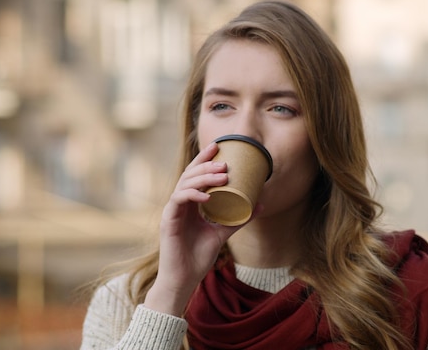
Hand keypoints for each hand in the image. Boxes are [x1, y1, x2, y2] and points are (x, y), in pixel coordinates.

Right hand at [144, 142, 241, 315]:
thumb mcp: (222, 234)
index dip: (204, 160)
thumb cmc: (198, 258)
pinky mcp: (168, 221)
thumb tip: (260, 204)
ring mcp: (172, 211)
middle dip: (205, 164)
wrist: (184, 280)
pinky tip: (207, 196)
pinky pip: (178, 201)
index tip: (218, 147)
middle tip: (223, 160)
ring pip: (184, 184)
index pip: (194, 176)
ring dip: (203, 177)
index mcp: (189, 205)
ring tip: (222, 175)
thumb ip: (238, 219)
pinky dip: (192, 195)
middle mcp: (179, 205)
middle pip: (188, 175)